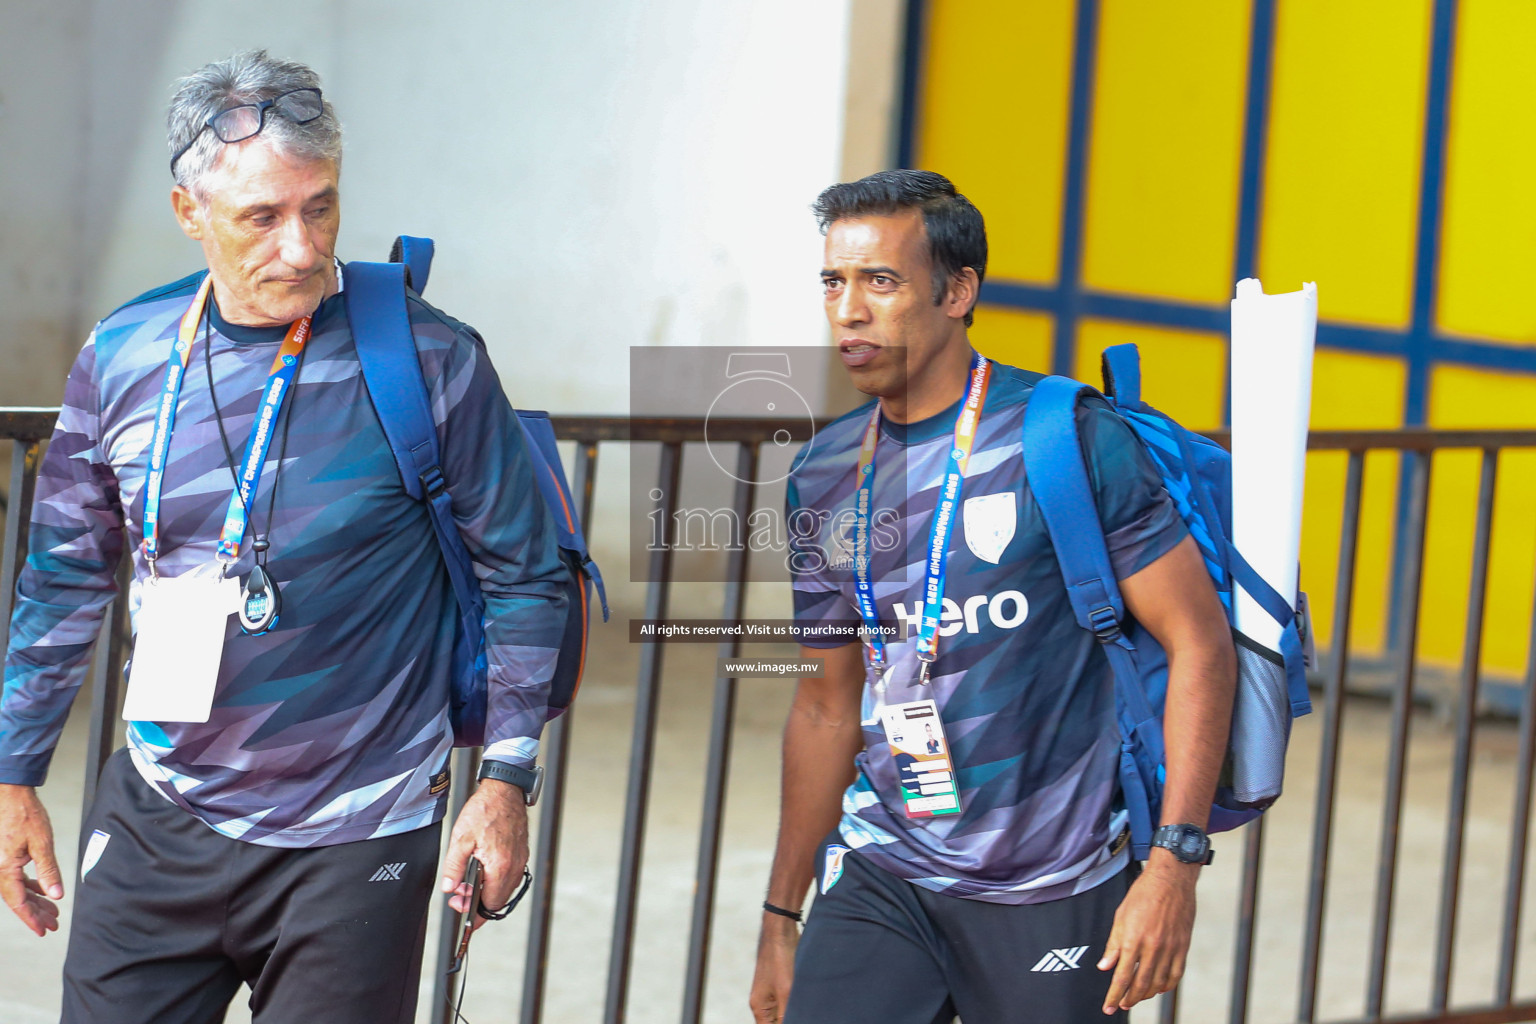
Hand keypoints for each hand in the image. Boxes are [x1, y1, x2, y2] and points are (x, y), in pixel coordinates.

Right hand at [0, 784, 62, 936]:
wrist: (10, 794)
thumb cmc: (24, 814)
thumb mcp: (42, 843)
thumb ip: (48, 870)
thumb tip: (56, 894)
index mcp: (4, 869)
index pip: (19, 902)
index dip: (31, 919)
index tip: (43, 931)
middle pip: (18, 899)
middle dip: (36, 914)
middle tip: (53, 925)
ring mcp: (0, 864)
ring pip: (17, 890)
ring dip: (35, 901)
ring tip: (52, 912)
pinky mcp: (4, 857)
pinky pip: (16, 878)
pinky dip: (30, 886)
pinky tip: (43, 892)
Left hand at [440, 779, 528, 933]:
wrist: (504, 790)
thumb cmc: (484, 810)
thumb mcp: (460, 839)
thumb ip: (454, 867)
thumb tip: (449, 887)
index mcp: (499, 866)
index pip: (490, 903)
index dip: (477, 916)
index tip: (467, 922)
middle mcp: (513, 865)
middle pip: (498, 899)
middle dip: (478, 904)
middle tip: (459, 897)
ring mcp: (520, 858)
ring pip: (505, 888)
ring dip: (487, 892)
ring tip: (467, 883)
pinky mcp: (521, 852)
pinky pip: (510, 875)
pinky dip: (496, 880)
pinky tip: (481, 871)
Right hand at [750, 913, 798, 1022]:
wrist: (781, 932)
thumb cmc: (780, 959)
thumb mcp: (785, 992)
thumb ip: (786, 1014)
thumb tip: (790, 1023)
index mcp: (759, 1007)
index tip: (800, 1019)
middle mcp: (763, 1002)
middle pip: (777, 1022)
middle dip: (793, 1019)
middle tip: (808, 1014)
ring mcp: (771, 993)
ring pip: (784, 1012)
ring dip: (796, 1012)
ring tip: (810, 1010)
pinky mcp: (780, 983)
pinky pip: (788, 1001)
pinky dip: (797, 1003)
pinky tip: (809, 1001)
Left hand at [1098, 857, 1197, 1013]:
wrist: (1171, 879)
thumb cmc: (1143, 893)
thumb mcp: (1120, 915)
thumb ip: (1113, 944)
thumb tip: (1104, 966)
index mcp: (1133, 939)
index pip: (1122, 976)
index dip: (1114, 995)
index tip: (1109, 1007)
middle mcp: (1152, 947)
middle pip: (1140, 984)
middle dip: (1128, 999)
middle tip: (1121, 1005)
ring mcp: (1170, 949)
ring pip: (1158, 983)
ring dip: (1146, 995)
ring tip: (1136, 998)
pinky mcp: (1182, 947)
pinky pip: (1175, 975)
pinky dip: (1166, 985)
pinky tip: (1158, 988)